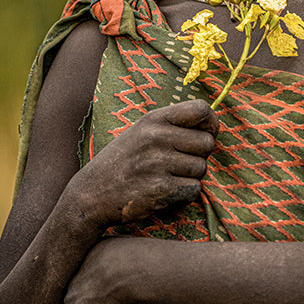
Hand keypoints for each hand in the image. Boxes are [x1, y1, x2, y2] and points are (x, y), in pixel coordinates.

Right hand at [75, 98, 218, 226]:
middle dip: (200, 156)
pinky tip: (165, 192)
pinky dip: (184, 194)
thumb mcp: (141, 132)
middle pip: (207, 143)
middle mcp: (156, 137)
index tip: (207, 134)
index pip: (201, 109)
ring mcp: (158, 163)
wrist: (91, 194)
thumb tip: (211, 127)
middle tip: (180, 163)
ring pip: (202, 169)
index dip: (212, 123)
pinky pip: (194, 190)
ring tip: (167, 177)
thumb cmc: (122, 162)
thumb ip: (171, 126)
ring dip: (190, 177)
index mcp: (153, 119)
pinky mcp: (161, 189)